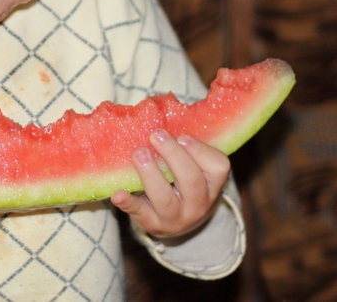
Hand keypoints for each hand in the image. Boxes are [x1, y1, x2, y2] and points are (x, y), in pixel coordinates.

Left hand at [110, 130, 229, 238]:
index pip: (219, 167)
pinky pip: (139, 214)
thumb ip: (184, 146)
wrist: (173, 221)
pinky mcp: (152, 225)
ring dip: (151, 174)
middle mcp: (198, 205)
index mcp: (212, 185)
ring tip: (139, 154)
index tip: (181, 136)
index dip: (200, 150)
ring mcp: (176, 219)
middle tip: (156, 136)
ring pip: (166, 199)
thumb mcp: (192, 168)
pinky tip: (117, 194)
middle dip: (173, 156)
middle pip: (191, 181)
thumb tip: (159, 110)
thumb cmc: (180, 182)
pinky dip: (128, 203)